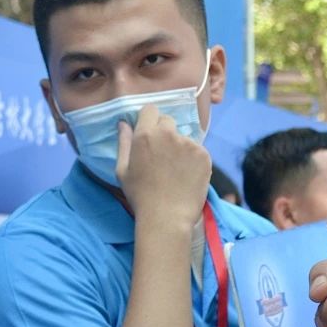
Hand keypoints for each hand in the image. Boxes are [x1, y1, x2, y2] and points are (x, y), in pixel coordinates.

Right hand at [114, 103, 210, 228]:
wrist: (167, 217)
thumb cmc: (140, 196)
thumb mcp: (122, 171)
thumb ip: (123, 143)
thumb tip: (123, 123)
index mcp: (145, 135)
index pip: (150, 109)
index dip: (148, 119)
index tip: (148, 132)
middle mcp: (168, 134)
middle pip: (167, 120)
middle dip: (163, 132)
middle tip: (161, 155)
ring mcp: (188, 143)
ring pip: (183, 137)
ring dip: (179, 147)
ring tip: (174, 171)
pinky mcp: (204, 154)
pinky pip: (197, 150)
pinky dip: (192, 159)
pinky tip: (186, 176)